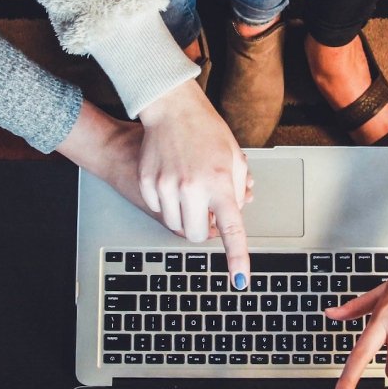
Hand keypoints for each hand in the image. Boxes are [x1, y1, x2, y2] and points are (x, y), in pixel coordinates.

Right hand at [137, 80, 251, 287]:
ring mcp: (166, 186)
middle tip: (206, 210)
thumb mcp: (234, 158)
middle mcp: (192, 187)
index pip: (232, 229)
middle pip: (196, 235)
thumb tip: (235, 214)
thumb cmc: (206, 131)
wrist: (171, 109)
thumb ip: (238, 190)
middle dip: (202, 229)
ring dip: (185, 215)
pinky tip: (172, 179)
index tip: (240, 280)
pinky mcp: (147, 183)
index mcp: (220, 183)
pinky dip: (167, 202)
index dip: (237, 258)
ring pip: (175, 225)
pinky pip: (158, 209)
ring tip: (190, 189)